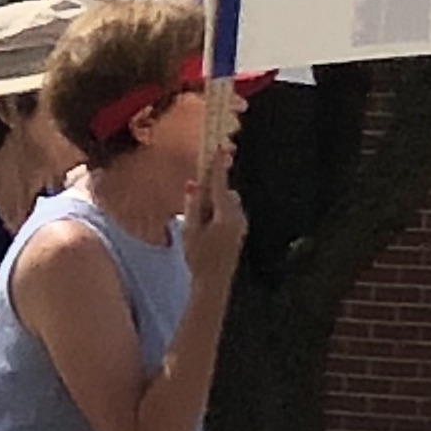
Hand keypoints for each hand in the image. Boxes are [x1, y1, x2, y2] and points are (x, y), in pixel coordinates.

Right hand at [183, 142, 247, 285]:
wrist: (214, 282)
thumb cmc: (199, 258)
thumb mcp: (190, 230)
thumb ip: (193, 205)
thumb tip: (194, 184)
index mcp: (225, 215)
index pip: (221, 184)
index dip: (219, 166)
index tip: (221, 148)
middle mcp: (238, 216)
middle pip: (224, 193)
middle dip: (210, 193)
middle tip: (194, 208)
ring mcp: (241, 224)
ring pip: (226, 203)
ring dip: (213, 205)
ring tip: (198, 224)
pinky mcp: (240, 230)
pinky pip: (229, 212)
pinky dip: (217, 213)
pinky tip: (206, 230)